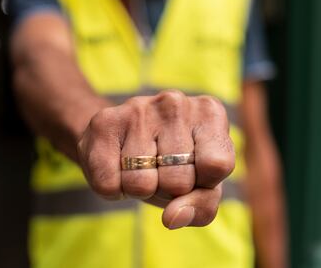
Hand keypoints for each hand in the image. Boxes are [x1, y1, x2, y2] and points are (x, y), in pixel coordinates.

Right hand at [77, 90, 234, 228]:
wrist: (124, 138)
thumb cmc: (173, 163)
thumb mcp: (201, 184)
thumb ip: (202, 206)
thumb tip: (173, 217)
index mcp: (209, 112)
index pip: (217, 165)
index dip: (204, 183)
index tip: (196, 173)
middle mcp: (175, 102)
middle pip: (178, 180)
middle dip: (170, 190)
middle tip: (162, 171)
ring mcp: (137, 109)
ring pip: (141, 185)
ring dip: (140, 190)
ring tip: (141, 168)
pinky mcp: (104, 123)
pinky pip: (108, 184)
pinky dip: (114, 189)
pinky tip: (119, 167)